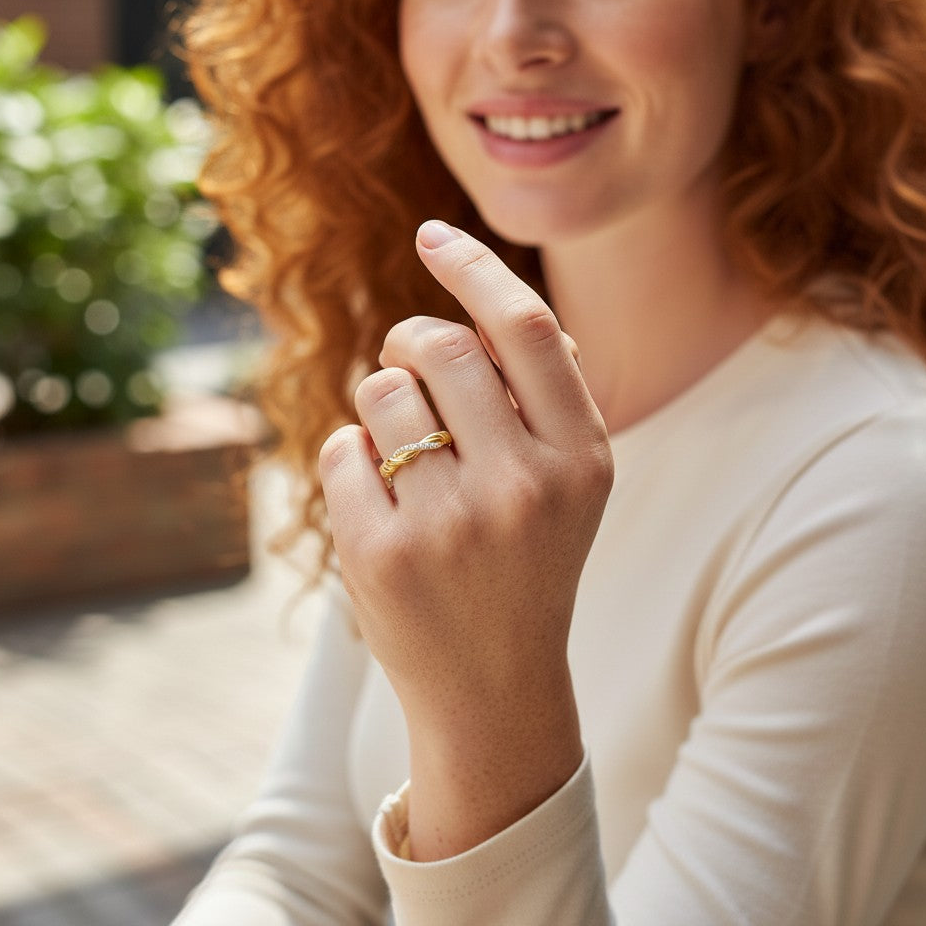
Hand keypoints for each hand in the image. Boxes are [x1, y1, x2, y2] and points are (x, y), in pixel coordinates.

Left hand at [319, 221, 613, 856]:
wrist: (495, 689)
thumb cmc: (529, 565)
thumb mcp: (569, 485)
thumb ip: (541, 397)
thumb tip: (483, 304)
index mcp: (583, 459)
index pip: (525, 328)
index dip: (473, 269)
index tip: (431, 235)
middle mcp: (526, 485)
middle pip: (435, 345)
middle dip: (405, 341)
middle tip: (404, 366)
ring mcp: (452, 524)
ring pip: (379, 393)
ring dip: (378, 407)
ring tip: (401, 454)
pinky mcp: (384, 556)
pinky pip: (342, 451)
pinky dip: (351, 460)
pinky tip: (380, 505)